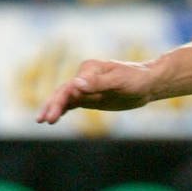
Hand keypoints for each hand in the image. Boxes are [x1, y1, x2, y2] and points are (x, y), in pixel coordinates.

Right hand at [37, 59, 155, 123]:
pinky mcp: (91, 98)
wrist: (149, 83)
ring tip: (43, 121)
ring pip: (66, 99)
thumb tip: (76, 84)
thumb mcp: (119, 81)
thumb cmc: (137, 79)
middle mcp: (84, 77)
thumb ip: (98, 83)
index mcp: (88, 69)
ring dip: (54, 108)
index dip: (61, 100)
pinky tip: (54, 118)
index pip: (70, 87)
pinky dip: (63, 109)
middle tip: (43, 120)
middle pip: (63, 92)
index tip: (56, 114)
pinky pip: (74, 103)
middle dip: (52, 106)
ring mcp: (86, 88)